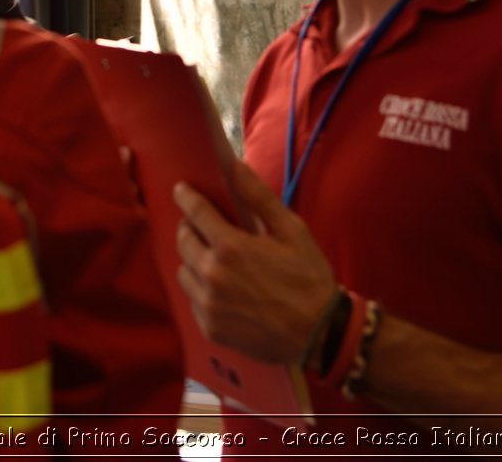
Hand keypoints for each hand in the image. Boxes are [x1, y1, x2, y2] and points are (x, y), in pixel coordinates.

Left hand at [173, 161, 337, 364]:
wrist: (320, 334)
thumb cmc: (309, 278)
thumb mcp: (292, 231)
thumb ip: (258, 197)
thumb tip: (234, 166)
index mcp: (230, 247)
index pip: (195, 211)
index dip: (186, 197)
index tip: (181, 189)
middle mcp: (212, 275)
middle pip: (183, 240)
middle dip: (190, 226)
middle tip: (202, 224)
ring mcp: (209, 304)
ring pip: (184, 270)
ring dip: (193, 258)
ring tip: (213, 257)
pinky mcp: (210, 327)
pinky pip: (192, 299)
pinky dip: (201, 288)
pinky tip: (221, 286)